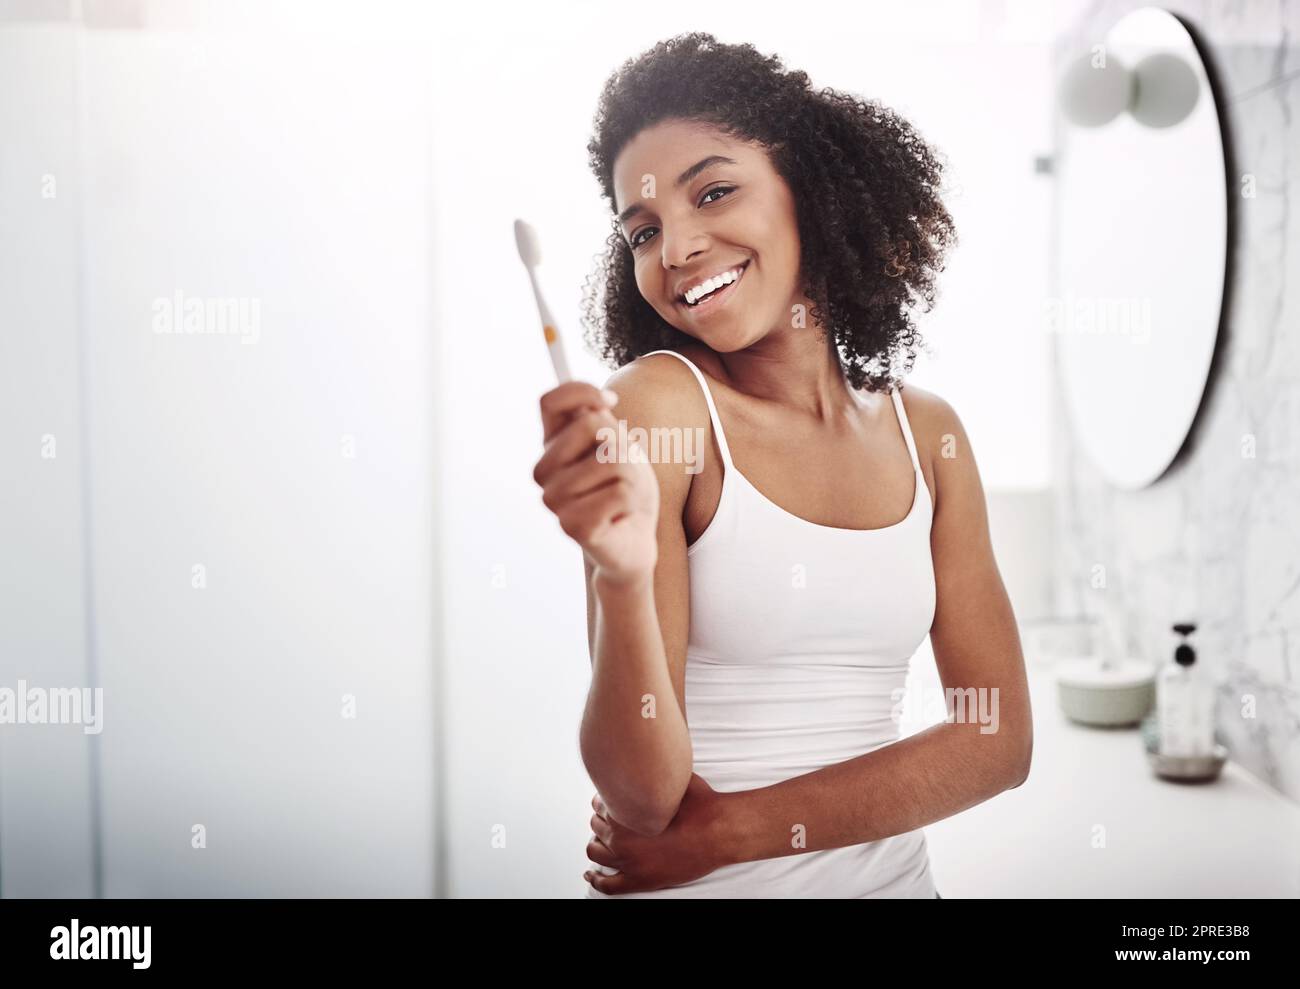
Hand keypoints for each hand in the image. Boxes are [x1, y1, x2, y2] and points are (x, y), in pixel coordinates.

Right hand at [533, 381, 658, 583]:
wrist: (634, 542)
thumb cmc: (625, 490)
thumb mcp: (619, 446)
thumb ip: (601, 421)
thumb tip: (596, 402)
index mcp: (550, 447)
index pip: (551, 401)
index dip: (582, 391)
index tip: (611, 401)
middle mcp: (544, 471)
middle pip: (590, 424)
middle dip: (622, 444)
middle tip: (622, 472)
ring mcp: (553, 499)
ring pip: (613, 460)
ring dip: (633, 478)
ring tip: (623, 498)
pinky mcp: (571, 525)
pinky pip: (620, 492)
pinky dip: (633, 502)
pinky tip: (620, 517)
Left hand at [583, 774, 730, 893]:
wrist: (718, 831)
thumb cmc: (700, 803)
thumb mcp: (675, 776)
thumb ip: (658, 768)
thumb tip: (654, 749)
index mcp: (624, 810)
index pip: (599, 803)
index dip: (605, 800)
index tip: (612, 801)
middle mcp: (619, 836)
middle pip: (596, 826)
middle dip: (602, 821)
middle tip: (614, 819)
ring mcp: (628, 861)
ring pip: (595, 852)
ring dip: (597, 844)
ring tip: (603, 841)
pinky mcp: (639, 880)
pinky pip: (607, 885)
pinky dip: (596, 879)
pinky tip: (592, 875)